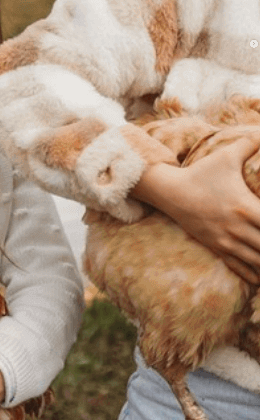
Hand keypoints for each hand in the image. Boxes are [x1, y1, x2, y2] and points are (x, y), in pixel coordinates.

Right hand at [132, 133, 259, 282]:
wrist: (169, 191)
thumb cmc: (201, 172)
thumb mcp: (225, 156)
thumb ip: (249, 143)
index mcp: (245, 207)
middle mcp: (237, 228)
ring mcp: (226, 241)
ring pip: (258, 262)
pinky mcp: (217, 247)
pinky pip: (241, 269)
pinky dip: (256, 276)